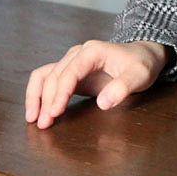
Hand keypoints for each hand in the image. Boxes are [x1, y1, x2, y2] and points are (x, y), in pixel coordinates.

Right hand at [25, 39, 168, 128]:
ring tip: (33, 119)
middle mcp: (79, 53)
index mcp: (93, 51)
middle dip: (48, 100)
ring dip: (37, 96)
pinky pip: (47, 78)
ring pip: (46, 75)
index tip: (56, 112)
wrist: (143, 54)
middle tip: (45, 124)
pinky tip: (36, 110)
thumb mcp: (140, 75)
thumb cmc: (142, 63)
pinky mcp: (71, 71)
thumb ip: (123, 87)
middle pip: (55, 75)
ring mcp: (73, 61)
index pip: (70, 71)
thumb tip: (103, 103)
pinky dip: (38, 92)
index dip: (61, 92)